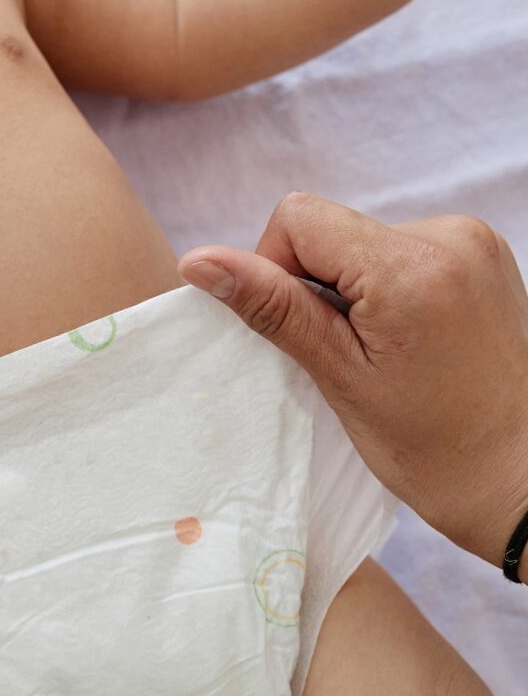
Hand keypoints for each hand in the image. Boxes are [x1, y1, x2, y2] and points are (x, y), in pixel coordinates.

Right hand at [178, 193, 527, 576]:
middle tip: (344, 355)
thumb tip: (199, 262)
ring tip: (381, 355)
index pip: (297, 218)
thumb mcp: (340, 377)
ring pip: (361, 245)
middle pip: (328, 230)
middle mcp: (449, 235)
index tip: (300, 332)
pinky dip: (382, 292)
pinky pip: (398, 254)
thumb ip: (271, 308)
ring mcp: (472, 242)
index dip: (273, 270)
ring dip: (349, 292)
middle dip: (315, 287)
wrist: (524, 477)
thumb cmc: (435, 447)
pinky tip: (404, 343)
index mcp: (411, 265)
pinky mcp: (480, 257)